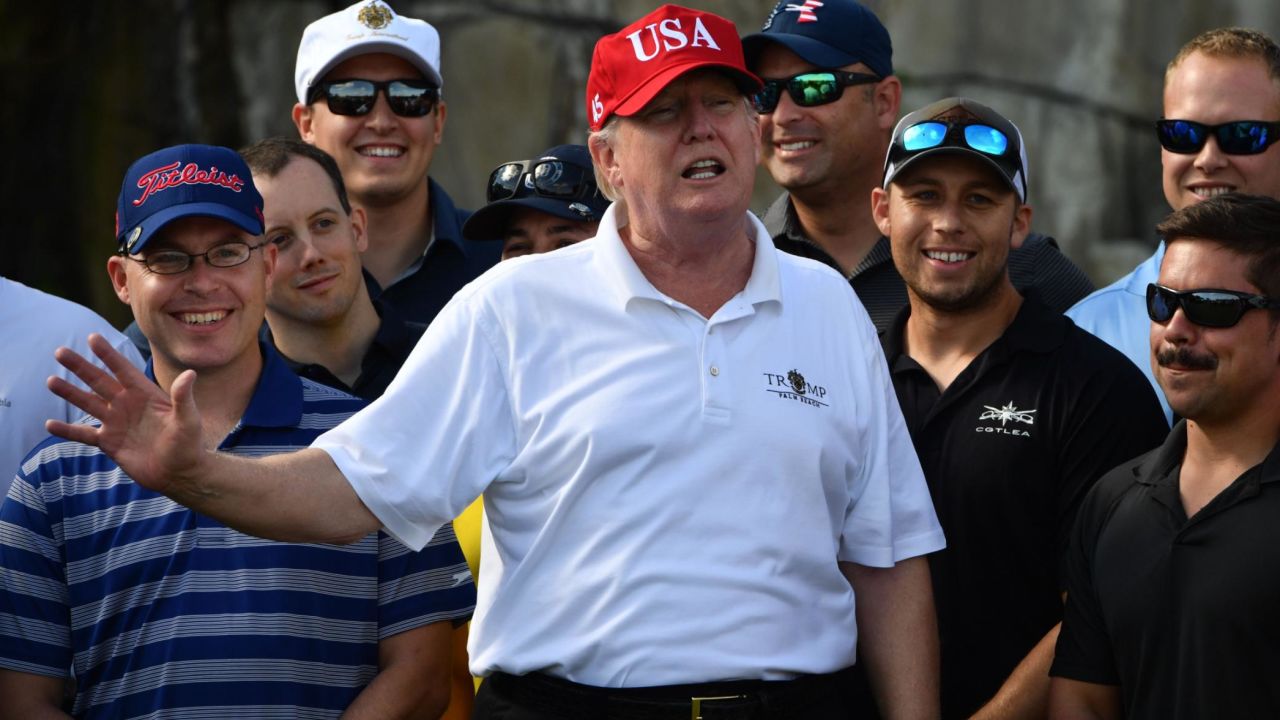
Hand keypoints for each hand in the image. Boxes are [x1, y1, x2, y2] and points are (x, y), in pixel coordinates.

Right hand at [45, 333, 205, 494]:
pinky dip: (67, 430)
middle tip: (60, 352)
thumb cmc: (189, 445)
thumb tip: (190, 374)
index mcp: (145, 394)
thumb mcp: (188, 419)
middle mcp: (127, 404)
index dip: (108, 355)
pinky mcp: (109, 442)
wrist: (179, 473)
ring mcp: (116, 422)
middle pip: (99, 381)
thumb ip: (183, 397)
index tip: (93, 338)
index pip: (123, 370)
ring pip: (88, 403)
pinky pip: (83, 434)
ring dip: (70, 393)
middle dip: (81, 367)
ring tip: (51, 381)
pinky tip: (49, 424)